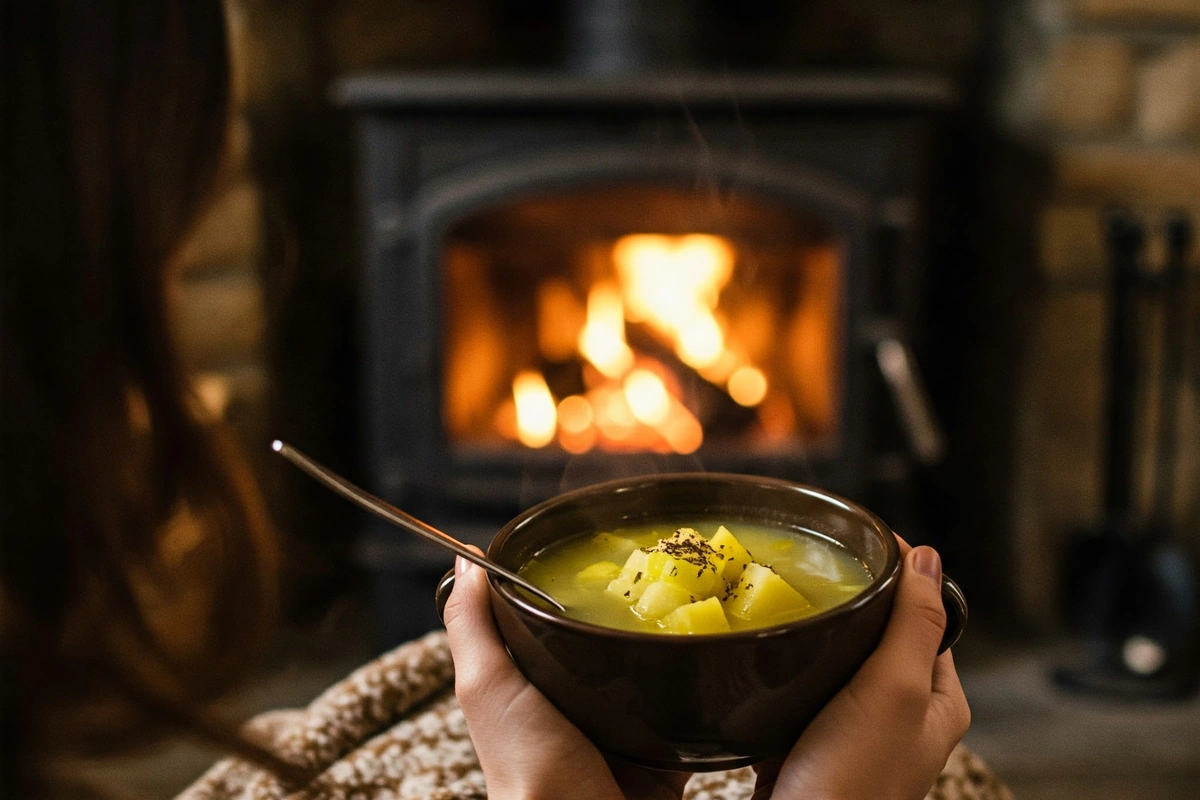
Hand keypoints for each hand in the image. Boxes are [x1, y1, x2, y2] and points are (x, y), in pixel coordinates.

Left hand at [443, 550, 689, 799]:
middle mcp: (577, 704)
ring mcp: (623, 729)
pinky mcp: (665, 752)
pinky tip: (714, 654)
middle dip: (631, 609)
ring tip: (694, 599)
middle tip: (661, 565)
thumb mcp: (486, 685)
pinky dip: (703, 686)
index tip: (595, 543)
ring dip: (669, 643)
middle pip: (605, 641)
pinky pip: (690, 709)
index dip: (566, 587)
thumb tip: (465, 560)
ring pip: (652, 671)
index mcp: (534, 685)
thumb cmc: (526, 764)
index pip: (548, 620)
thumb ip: (472, 625)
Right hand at [753, 540, 970, 799]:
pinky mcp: (812, 744)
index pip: (927, 616)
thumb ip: (914, 624)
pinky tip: (766, 653)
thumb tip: (928, 556)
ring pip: (838, 662)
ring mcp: (855, 732)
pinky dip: (787, 669)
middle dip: (851, 602)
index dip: (900, 574)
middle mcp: (901, 715)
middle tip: (813, 566)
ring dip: (815, 634)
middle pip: (880, 636)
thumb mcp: (896, 690)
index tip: (860, 538)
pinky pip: (802, 690)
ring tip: (785, 600)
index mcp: (937, 700)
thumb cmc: (854, 777)